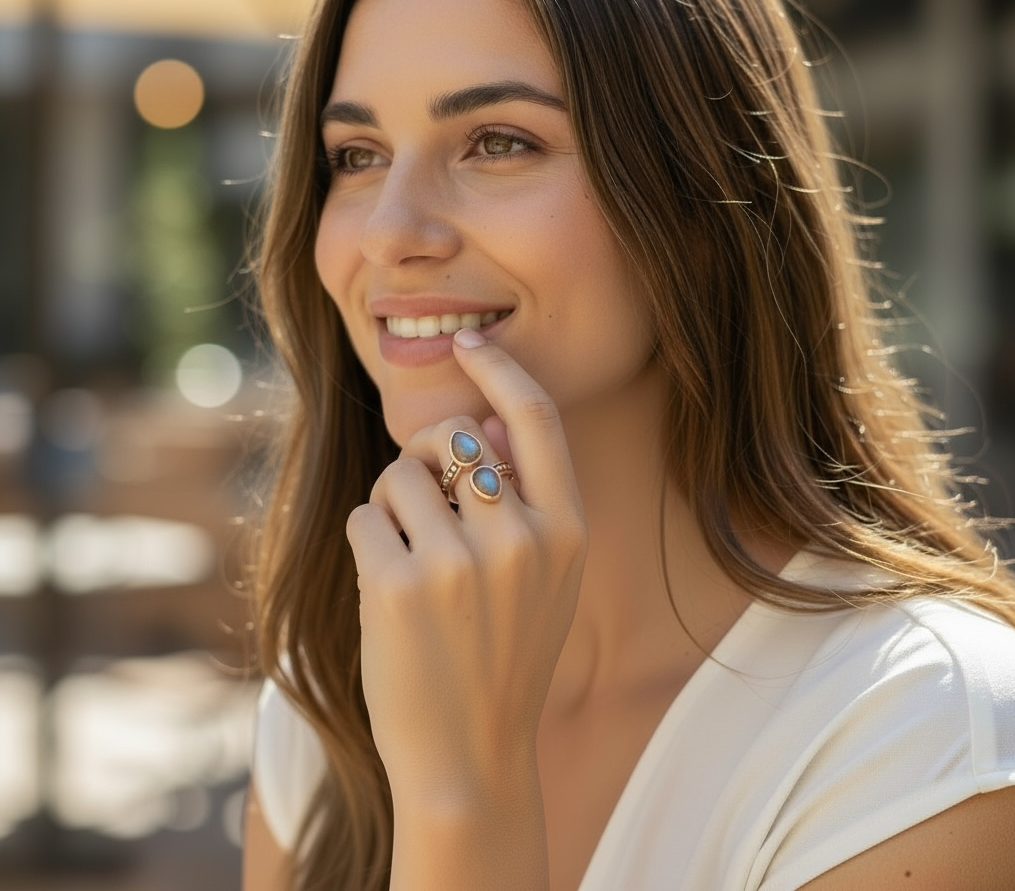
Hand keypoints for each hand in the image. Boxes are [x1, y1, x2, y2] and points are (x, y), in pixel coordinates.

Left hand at [346, 329, 587, 805]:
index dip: (500, 367)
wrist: (470, 758)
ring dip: (390, 503)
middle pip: (453, 436)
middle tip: (417, 495)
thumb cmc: (506, 659)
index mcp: (566, 531)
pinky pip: (365, 515)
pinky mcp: (398, 586)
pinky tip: (386, 586)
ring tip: (405, 556)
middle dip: (424, 454)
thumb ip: (529, 499)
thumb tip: (488, 417)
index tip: (470, 340)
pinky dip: (367, 538)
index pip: (536, 416)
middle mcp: (520, 538)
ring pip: (399, 474)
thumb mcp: (548, 580)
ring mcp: (459, 563)